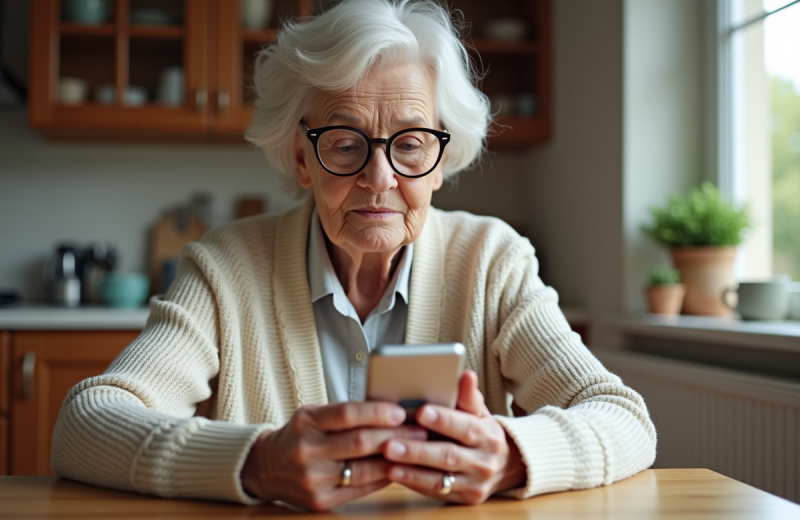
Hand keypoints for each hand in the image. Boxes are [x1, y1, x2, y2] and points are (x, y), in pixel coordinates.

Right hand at [241, 402, 425, 510]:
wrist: (267, 467)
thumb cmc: (299, 435)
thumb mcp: (312, 414)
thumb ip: (344, 414)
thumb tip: (389, 410)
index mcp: (306, 422)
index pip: (346, 414)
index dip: (376, 412)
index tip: (400, 411)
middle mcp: (307, 451)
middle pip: (359, 442)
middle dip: (395, 435)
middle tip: (419, 430)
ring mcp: (313, 479)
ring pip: (363, 469)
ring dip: (394, 459)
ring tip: (415, 449)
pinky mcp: (320, 501)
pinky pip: (360, 488)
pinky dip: (382, 478)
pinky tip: (397, 468)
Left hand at [383, 370, 525, 503]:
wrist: (507, 467)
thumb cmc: (483, 433)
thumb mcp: (481, 414)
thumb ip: (469, 397)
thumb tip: (465, 375)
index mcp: (488, 436)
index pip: (466, 427)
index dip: (444, 420)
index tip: (421, 412)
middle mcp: (483, 462)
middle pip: (448, 456)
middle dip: (418, 451)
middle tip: (390, 444)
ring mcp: (474, 484)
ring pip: (440, 480)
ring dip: (411, 472)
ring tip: (388, 463)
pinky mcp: (463, 499)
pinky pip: (435, 492)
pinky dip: (413, 483)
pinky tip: (395, 474)